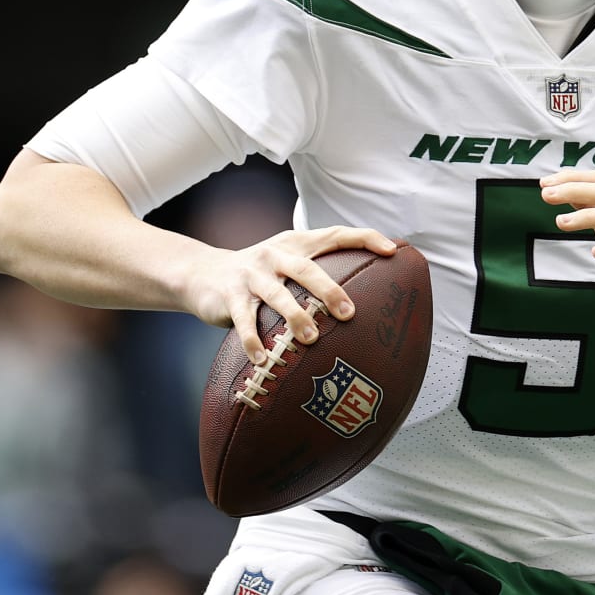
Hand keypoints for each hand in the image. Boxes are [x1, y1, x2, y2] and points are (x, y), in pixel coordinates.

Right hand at [182, 227, 396, 361]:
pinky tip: (263, 360)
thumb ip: (320, 271)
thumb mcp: (289, 263)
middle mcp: (275, 254)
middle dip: (329, 290)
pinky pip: (244, 321)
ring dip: (295, 317)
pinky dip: (253, 341)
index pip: (335, 234)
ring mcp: (251, 274)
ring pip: (277, 295)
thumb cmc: (262, 275)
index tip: (391, 251)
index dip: (364, 238)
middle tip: (349, 314)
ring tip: (311, 339)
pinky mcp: (229, 296)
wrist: (203, 274)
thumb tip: (372, 293)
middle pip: (306, 268)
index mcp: (296, 243)